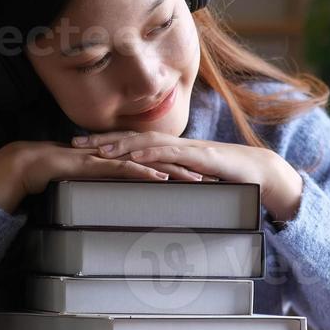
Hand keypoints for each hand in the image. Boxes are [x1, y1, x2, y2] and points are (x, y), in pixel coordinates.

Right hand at [0, 140, 192, 213]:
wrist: (34, 164)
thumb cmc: (60, 174)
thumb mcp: (92, 183)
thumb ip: (109, 188)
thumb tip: (123, 202)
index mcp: (121, 158)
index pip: (156, 161)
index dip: (179, 167)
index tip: (201, 176)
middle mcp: (119, 154)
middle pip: (160, 159)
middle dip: (186, 167)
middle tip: (212, 176)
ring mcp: (109, 157)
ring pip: (149, 161)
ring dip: (173, 169)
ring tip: (196, 178)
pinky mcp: (98, 163)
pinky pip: (125, 168)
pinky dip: (144, 172)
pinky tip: (160, 177)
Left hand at [73, 131, 304, 222]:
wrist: (256, 170)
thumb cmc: (225, 178)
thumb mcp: (190, 180)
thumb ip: (170, 181)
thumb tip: (149, 192)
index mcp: (168, 149)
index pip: (131, 142)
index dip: (105, 142)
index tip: (81, 146)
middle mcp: (173, 144)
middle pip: (130, 138)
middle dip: (101, 140)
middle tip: (74, 143)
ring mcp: (184, 148)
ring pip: (146, 142)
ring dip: (120, 145)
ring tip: (97, 150)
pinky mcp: (197, 156)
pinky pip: (170, 153)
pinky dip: (151, 153)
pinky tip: (135, 156)